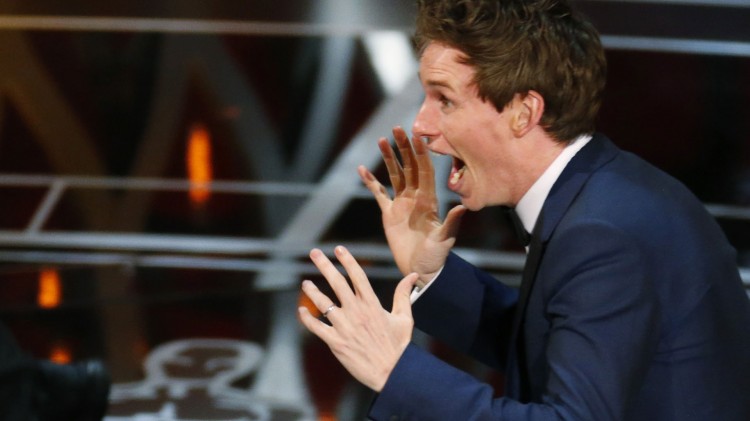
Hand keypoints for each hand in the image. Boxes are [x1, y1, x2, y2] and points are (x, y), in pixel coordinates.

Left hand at [297, 246, 418, 391]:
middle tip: (314, 253)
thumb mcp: (404, 317)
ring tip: (304, 283)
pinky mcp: (336, 342)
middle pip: (337, 283)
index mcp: (372, 304)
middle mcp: (356, 312)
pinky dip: (307, 319)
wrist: (392, 372)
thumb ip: (403, 294)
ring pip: (323, 303)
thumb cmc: (399, 346)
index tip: (339, 249)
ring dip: (312, 291)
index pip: (357, 276)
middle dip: (324, 265)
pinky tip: (301, 311)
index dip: (348, 261)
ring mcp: (344, 326)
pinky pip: (316, 327)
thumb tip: (413, 275)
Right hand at [358, 126, 465, 286]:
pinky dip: (371, 182)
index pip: (424, 171)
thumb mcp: (445, 240)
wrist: (421, 269)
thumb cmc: (436, 257)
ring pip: (395, 175)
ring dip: (388, 158)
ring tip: (381, 140)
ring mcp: (402, 204)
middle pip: (409, 167)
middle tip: (397, 129)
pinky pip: (378, 193)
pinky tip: (362, 170)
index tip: (416, 137)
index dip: (421, 154)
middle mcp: (416, 197)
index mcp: (429, 200)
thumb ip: (451, 223)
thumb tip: (462, 207)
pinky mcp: (389, 213)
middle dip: (404, 148)